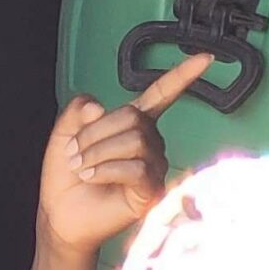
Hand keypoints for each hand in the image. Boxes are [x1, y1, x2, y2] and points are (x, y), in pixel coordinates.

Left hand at [37, 53, 213, 255]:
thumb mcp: (65, 132)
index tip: (207, 58)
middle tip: (75, 153)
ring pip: (134, 140)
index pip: (161, 94)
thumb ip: (77, 110)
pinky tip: (93, 177)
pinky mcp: (152, 190)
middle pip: (132, 116)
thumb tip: (99, 105)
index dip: (182, 76)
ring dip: (98, 151)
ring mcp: (153, 166)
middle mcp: (149, 141)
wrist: (61, 211)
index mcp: (132, 122)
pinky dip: (106, 169)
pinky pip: (136, 167)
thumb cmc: (67, 173)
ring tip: (83, 167)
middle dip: (95, 132)